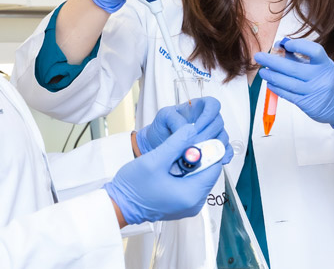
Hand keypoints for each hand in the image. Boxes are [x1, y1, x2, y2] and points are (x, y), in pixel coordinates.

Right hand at [104, 125, 222, 224]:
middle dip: (200, 155)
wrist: (119, 205)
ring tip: (177, 152)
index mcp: (191, 195)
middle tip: (186, 142)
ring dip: (193, 162)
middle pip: (209, 171)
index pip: (214, 167)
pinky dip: (187, 172)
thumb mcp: (155, 160)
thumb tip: (192, 129)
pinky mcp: (183, 203)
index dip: (209, 148)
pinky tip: (174, 164)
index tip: (200, 136)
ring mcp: (189, 205)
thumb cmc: (133, 188)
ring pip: (201, 176)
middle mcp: (194, 204)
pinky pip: (192, 183)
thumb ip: (176, 143)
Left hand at [135, 97, 231, 163]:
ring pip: (222, 137)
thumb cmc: (161, 128)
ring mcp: (209, 135)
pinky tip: (218, 160)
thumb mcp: (163, 117)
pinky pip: (223, 150)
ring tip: (202, 153)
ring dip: (215, 146)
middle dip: (209, 134)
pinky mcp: (211, 148)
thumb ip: (174, 118)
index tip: (199, 126)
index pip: (212, 104)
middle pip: (218, 122)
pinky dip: (223, 155)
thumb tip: (185, 128)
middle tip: (197, 143)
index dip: (209, 114)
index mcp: (197, 109)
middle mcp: (206, 121)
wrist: (156, 145)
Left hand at [253, 38, 333, 136]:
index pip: (314, 51)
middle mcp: (321, 77)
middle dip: (273, 61)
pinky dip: (277, 88)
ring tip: (262, 71)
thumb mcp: (320, 66)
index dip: (299, 46)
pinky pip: (288, 95)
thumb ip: (301, 57)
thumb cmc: (326, 81)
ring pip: (288, 83)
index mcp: (325, 64)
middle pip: (293, 68)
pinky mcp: (308, 104)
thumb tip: (279, 46)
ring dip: (272, 76)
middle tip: (259, 57)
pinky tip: (270, 83)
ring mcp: (314, 92)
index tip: (285, 44)